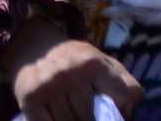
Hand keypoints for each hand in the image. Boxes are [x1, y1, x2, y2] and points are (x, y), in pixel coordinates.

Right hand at [3, 16, 142, 120]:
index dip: (122, 110)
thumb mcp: (102, 62)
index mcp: (94, 63)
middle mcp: (72, 72)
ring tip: (75, 116)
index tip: (113, 114)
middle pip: (91, 117)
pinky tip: (57, 118)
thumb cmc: (76, 61)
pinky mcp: (30, 99)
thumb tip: (130, 107)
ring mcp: (50, 86)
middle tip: (90, 116)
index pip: (121, 95)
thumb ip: (123, 82)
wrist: (35, 46)